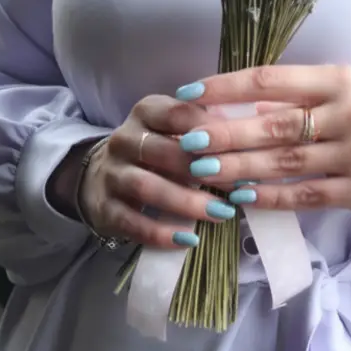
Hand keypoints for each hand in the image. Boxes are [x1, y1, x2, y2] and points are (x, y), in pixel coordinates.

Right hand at [74, 94, 254, 250]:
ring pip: (147, 186)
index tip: (242, 146)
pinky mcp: (104, 209)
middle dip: (202, 169)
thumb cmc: (155, 151)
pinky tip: (189, 239)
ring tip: (221, 214)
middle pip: (162, 151)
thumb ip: (203, 129)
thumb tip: (249, 136)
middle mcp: (124, 139)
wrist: (101, 176)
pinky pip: (132, 222)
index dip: (209, 130)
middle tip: (237, 186)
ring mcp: (110, 174)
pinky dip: (161, 233)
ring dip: (186, 202)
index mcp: (146, 111)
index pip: (178, 113)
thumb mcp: (173, 130)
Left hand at [173, 62, 350, 221]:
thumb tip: (247, 104)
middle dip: (225, 132)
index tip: (189, 93)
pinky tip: (242, 197)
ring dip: (239, 167)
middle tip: (187, 141)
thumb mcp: (348, 96)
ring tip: (203, 172)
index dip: (227, 86)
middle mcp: (350, 111)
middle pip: (274, 122)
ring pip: (285, 161)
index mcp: (341, 80)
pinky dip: (271, 195)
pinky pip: (306, 193)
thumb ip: (302, 99)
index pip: (272, 78)